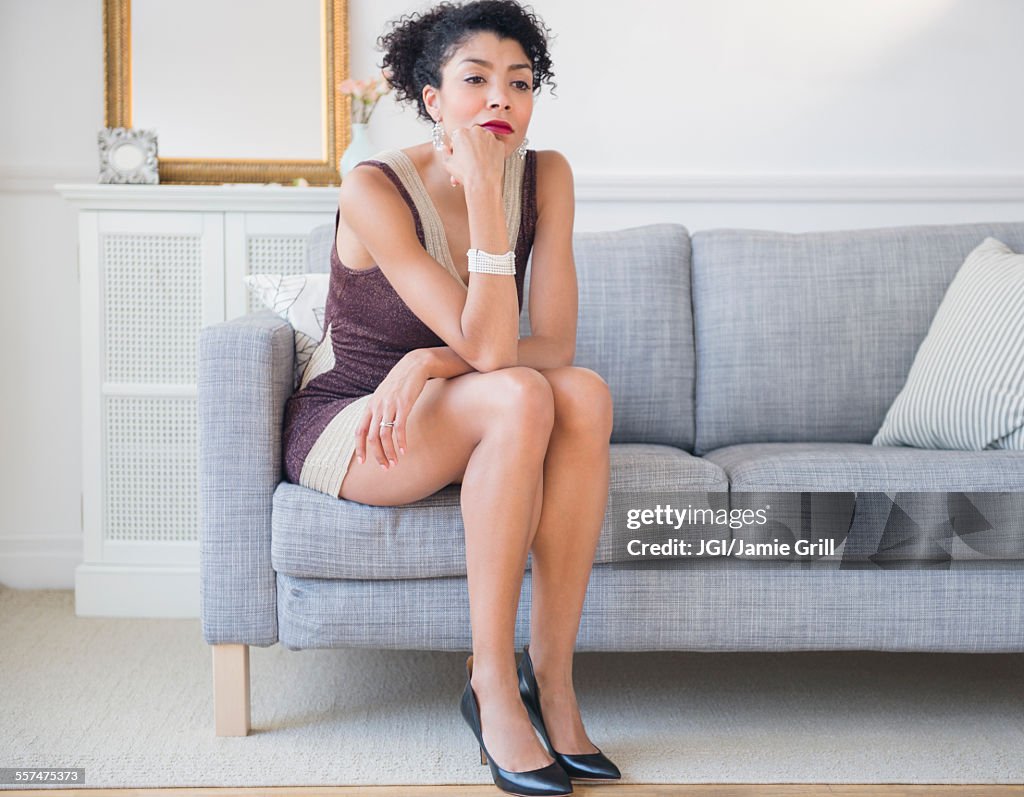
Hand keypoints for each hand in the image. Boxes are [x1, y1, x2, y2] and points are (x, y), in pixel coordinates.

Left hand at [354, 352, 429, 469]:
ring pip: (384, 436)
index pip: (360, 431)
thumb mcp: (383, 395)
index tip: (363, 462)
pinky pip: (399, 428)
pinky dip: (401, 442)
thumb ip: (378, 409)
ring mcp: (389, 406)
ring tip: (395, 463)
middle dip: (378, 455)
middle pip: (372, 437)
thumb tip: (377, 425)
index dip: (360, 447)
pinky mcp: (403, 405)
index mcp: (370, 406)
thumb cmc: (399, 383)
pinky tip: (404, 450)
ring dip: (389, 452)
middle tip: (386, 467)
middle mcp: (377, 407)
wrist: (413, 366)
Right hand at [440, 123, 505, 189]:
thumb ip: (445, 152)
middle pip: (471, 136)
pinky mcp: (499, 144)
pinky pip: (494, 147)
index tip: (459, 154)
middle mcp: (476, 130)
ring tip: (477, 162)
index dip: (457, 146)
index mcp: (461, 132)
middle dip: (469, 146)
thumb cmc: (465, 173)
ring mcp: (489, 137)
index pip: (457, 136)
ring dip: (480, 148)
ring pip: (483, 140)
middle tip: (468, 159)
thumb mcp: (447, 163)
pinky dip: (491, 153)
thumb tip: (445, 148)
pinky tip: (487, 162)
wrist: (482, 182)